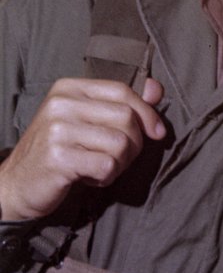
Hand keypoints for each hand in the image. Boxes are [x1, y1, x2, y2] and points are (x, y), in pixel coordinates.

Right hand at [0, 77, 164, 221]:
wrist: (15, 185)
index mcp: (69, 87)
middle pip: (126, 118)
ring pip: (120, 144)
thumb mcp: (86, 121)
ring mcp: (57, 129)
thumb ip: (121, 104)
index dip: (147, 112)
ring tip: (98, 167)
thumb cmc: (59, 151)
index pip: (122, 90)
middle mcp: (61, 103)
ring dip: (119, 164)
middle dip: (133, 144)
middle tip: (116, 158)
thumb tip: (156, 89)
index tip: (157, 132)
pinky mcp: (57, 158)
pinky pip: (106, 166)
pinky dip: (105, 177)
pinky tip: (88, 178)